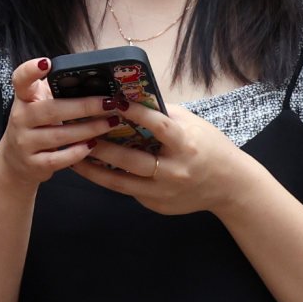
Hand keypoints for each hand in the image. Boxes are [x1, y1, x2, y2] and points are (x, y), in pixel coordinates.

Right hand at [0, 61, 117, 193]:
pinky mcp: (33, 163)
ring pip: (60, 135)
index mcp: (24, 98)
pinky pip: (59, 159)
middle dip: (85, 106)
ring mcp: (24, 142)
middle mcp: (20, 118)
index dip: (31, 70)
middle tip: (110, 103)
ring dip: (89, 129)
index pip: (21, 79)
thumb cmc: (36, 125)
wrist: (15, 161)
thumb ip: (58, 91)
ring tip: (111, 122)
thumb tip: (97, 79)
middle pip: (52, 110)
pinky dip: (78, 152)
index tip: (46, 63)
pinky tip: (93, 145)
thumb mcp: (40, 104)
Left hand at [68, 92, 256, 218]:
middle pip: (131, 160)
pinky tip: (91, 169)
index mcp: (187, 146)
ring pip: (120, 182)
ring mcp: (164, 192)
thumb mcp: (194, 125)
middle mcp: (175, 172)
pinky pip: (127, 191)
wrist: (229, 186)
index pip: (160, 127)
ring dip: (93, 169)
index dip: (137, 114)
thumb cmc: (209, 147)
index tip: (115, 102)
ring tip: (73, 155)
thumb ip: (164, 114)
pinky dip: (108, 179)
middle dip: (102, 147)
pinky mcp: (156, 205)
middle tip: (79, 133)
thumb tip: (131, 96)